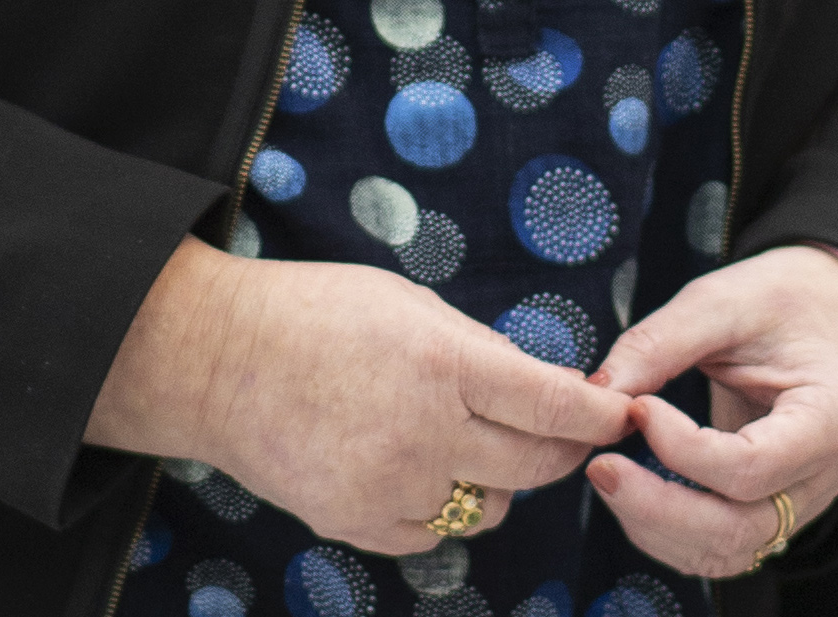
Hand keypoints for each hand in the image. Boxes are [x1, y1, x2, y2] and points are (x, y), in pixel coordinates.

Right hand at [89, 239, 636, 555]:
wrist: (216, 360)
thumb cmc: (314, 313)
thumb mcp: (408, 303)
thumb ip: (475, 349)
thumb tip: (538, 387)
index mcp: (444, 362)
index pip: (552, 404)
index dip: (598, 415)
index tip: (621, 415)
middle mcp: (426, 431)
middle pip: (534, 464)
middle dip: (563, 450)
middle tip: (568, 435)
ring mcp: (392, 485)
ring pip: (489, 506)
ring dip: (497, 481)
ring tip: (468, 443)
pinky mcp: (359, 523)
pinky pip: (433, 533)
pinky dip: (439, 507)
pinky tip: (416, 469)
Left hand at [584, 245, 837, 576]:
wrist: (831, 312)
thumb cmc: (787, 299)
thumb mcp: (726, 299)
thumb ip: (662, 342)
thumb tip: (598, 391)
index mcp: (827, 420)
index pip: (751, 467)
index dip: (683, 450)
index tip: (638, 409)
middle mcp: (820, 477)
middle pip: (736, 530)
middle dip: (657, 508)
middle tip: (600, 466)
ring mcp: (798, 502)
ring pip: (724, 551)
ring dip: (656, 527)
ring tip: (609, 474)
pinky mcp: (770, 508)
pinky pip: (718, 544)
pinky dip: (667, 531)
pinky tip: (632, 489)